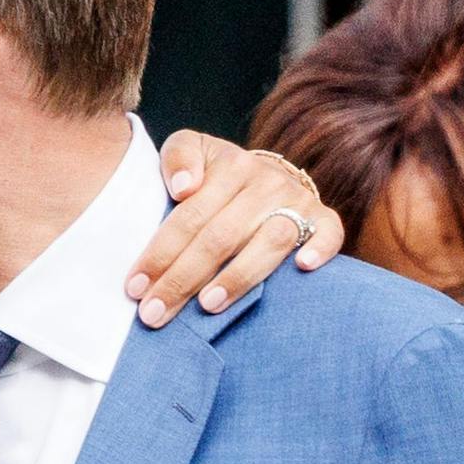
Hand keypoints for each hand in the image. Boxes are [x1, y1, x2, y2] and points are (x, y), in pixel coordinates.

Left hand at [126, 130, 345, 327]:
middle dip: (183, 279)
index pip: (189, 217)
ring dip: (238, 276)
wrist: (270, 175)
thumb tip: (184, 187)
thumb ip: (178, 158)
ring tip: (208, 305)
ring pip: (268, 241)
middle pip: (220, 237)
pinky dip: (319, 249)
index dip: (160, 254)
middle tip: (155, 313)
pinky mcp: (323, 218)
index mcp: (229, 167)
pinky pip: (329, 233)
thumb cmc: (216, 174)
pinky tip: (302, 269)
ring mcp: (297, 201)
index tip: (135, 288)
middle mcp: (265, 183)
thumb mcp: (192, 149)